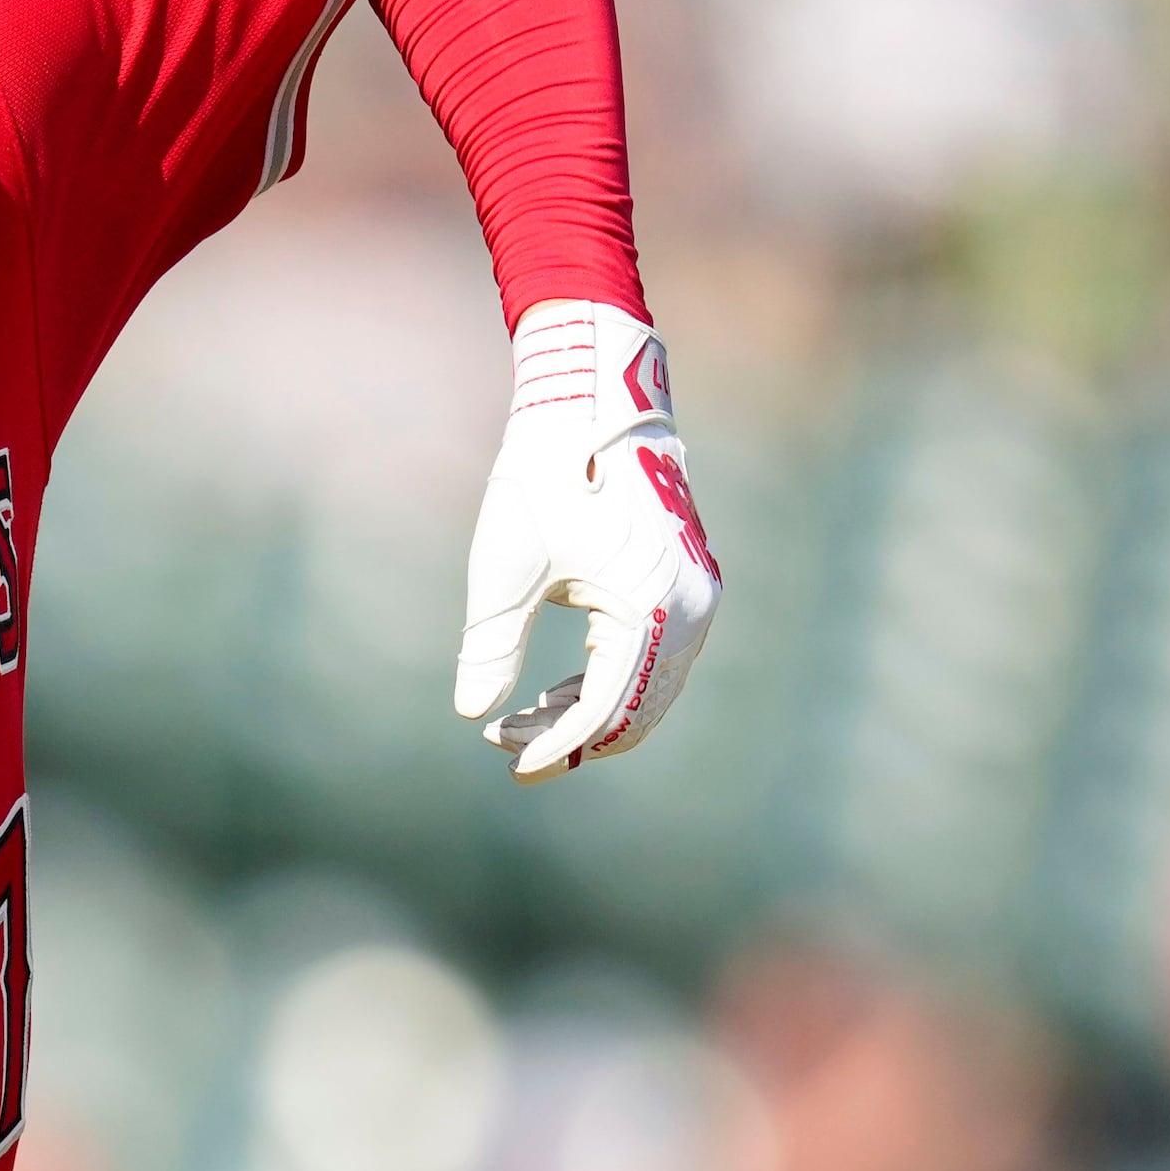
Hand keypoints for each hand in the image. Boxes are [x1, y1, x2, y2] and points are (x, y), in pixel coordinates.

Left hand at [453, 299, 720, 778]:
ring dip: (587, 713)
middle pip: (636, 711)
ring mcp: (697, 599)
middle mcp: (691, 612)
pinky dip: (608, 681)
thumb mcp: (505, 565)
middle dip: (572, 738)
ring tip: (518, 721)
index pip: (605, 709)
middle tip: (506, 747)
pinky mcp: (688, 586)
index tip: (510, 766)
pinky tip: (552, 692)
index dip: (557, 747)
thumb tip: (472, 714)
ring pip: (648, 690)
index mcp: (652, 610)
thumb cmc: (544, 477)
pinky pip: (655, 658)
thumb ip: (492, 645)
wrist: (591, 404)